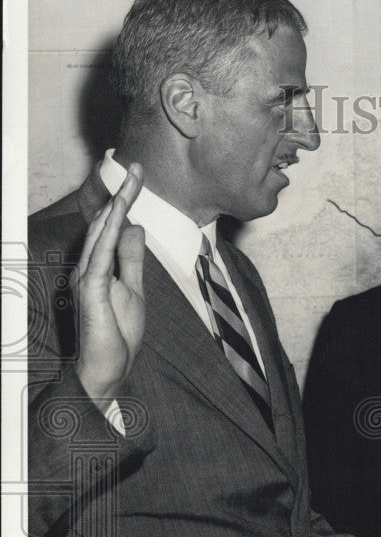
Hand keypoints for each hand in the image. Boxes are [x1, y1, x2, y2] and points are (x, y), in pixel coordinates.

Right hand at [74, 163, 145, 401]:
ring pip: (101, 235)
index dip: (125, 201)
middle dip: (122, 194)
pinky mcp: (91, 292)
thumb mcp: (133, 288)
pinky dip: (108, 236)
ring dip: (116, 207)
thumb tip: (135, 227)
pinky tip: (119, 218)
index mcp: (98, 265)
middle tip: (136, 166)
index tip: (138, 175)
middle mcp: (88, 267)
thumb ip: (132, 259)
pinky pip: (100, 259)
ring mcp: (87, 279)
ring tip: (130, 182)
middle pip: (105, 223)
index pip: (112, 227)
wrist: (108, 369)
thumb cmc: (118, 333)